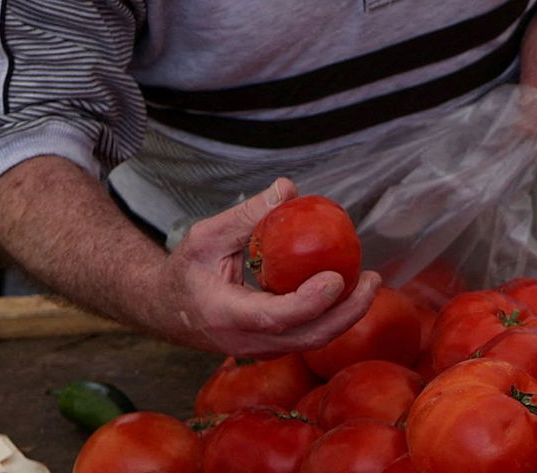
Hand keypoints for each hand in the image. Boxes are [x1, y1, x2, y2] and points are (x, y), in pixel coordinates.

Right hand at [150, 177, 378, 356]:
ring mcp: (259, 348)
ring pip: (311, 341)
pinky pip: (307, 335)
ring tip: (370, 282)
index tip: (336, 278)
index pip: (275, 317)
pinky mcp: (270, 345)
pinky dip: (332, 315)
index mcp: (225, 314)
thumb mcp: (206, 236)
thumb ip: (247, 215)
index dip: (310, 302)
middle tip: (373, 279)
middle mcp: (245, 340)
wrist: (164, 309)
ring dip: (346, 315)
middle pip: (306, 337)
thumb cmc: (185, 270)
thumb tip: (288, 189)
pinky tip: (348, 287)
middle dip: (347, 313)